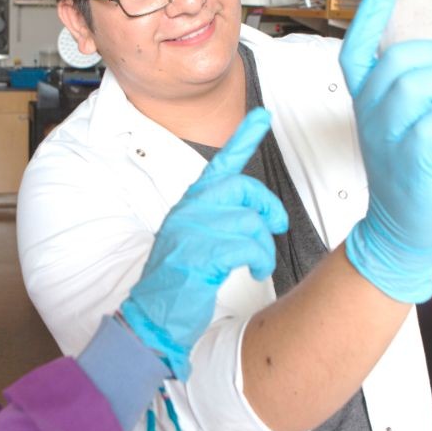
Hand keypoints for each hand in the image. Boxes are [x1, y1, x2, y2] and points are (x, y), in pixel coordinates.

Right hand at [120, 109, 288, 379]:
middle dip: (268, 207)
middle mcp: (190, 210)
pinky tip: (252, 271)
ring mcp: (193, 230)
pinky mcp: (201, 254)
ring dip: (264, 246)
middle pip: (244, 189)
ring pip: (250, 221)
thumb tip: (258, 215)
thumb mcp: (197, 240)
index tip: (263, 115)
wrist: (154, 315)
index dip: (244, 137)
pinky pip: (248, 245)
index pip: (221, 163)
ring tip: (258, 262)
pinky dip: (259, 260)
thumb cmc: (179, 281)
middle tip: (276, 225)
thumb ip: (220, 220)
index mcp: (190, 204)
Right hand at [338, 0, 431, 302]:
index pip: (355, 51)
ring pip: (418, 83)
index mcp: (367, 101)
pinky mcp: (412, 158)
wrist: (404, 229)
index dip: (368, 18)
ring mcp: (387, 136)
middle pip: (400, 58)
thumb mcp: (418, 120)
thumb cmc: (415, 171)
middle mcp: (370, 114)